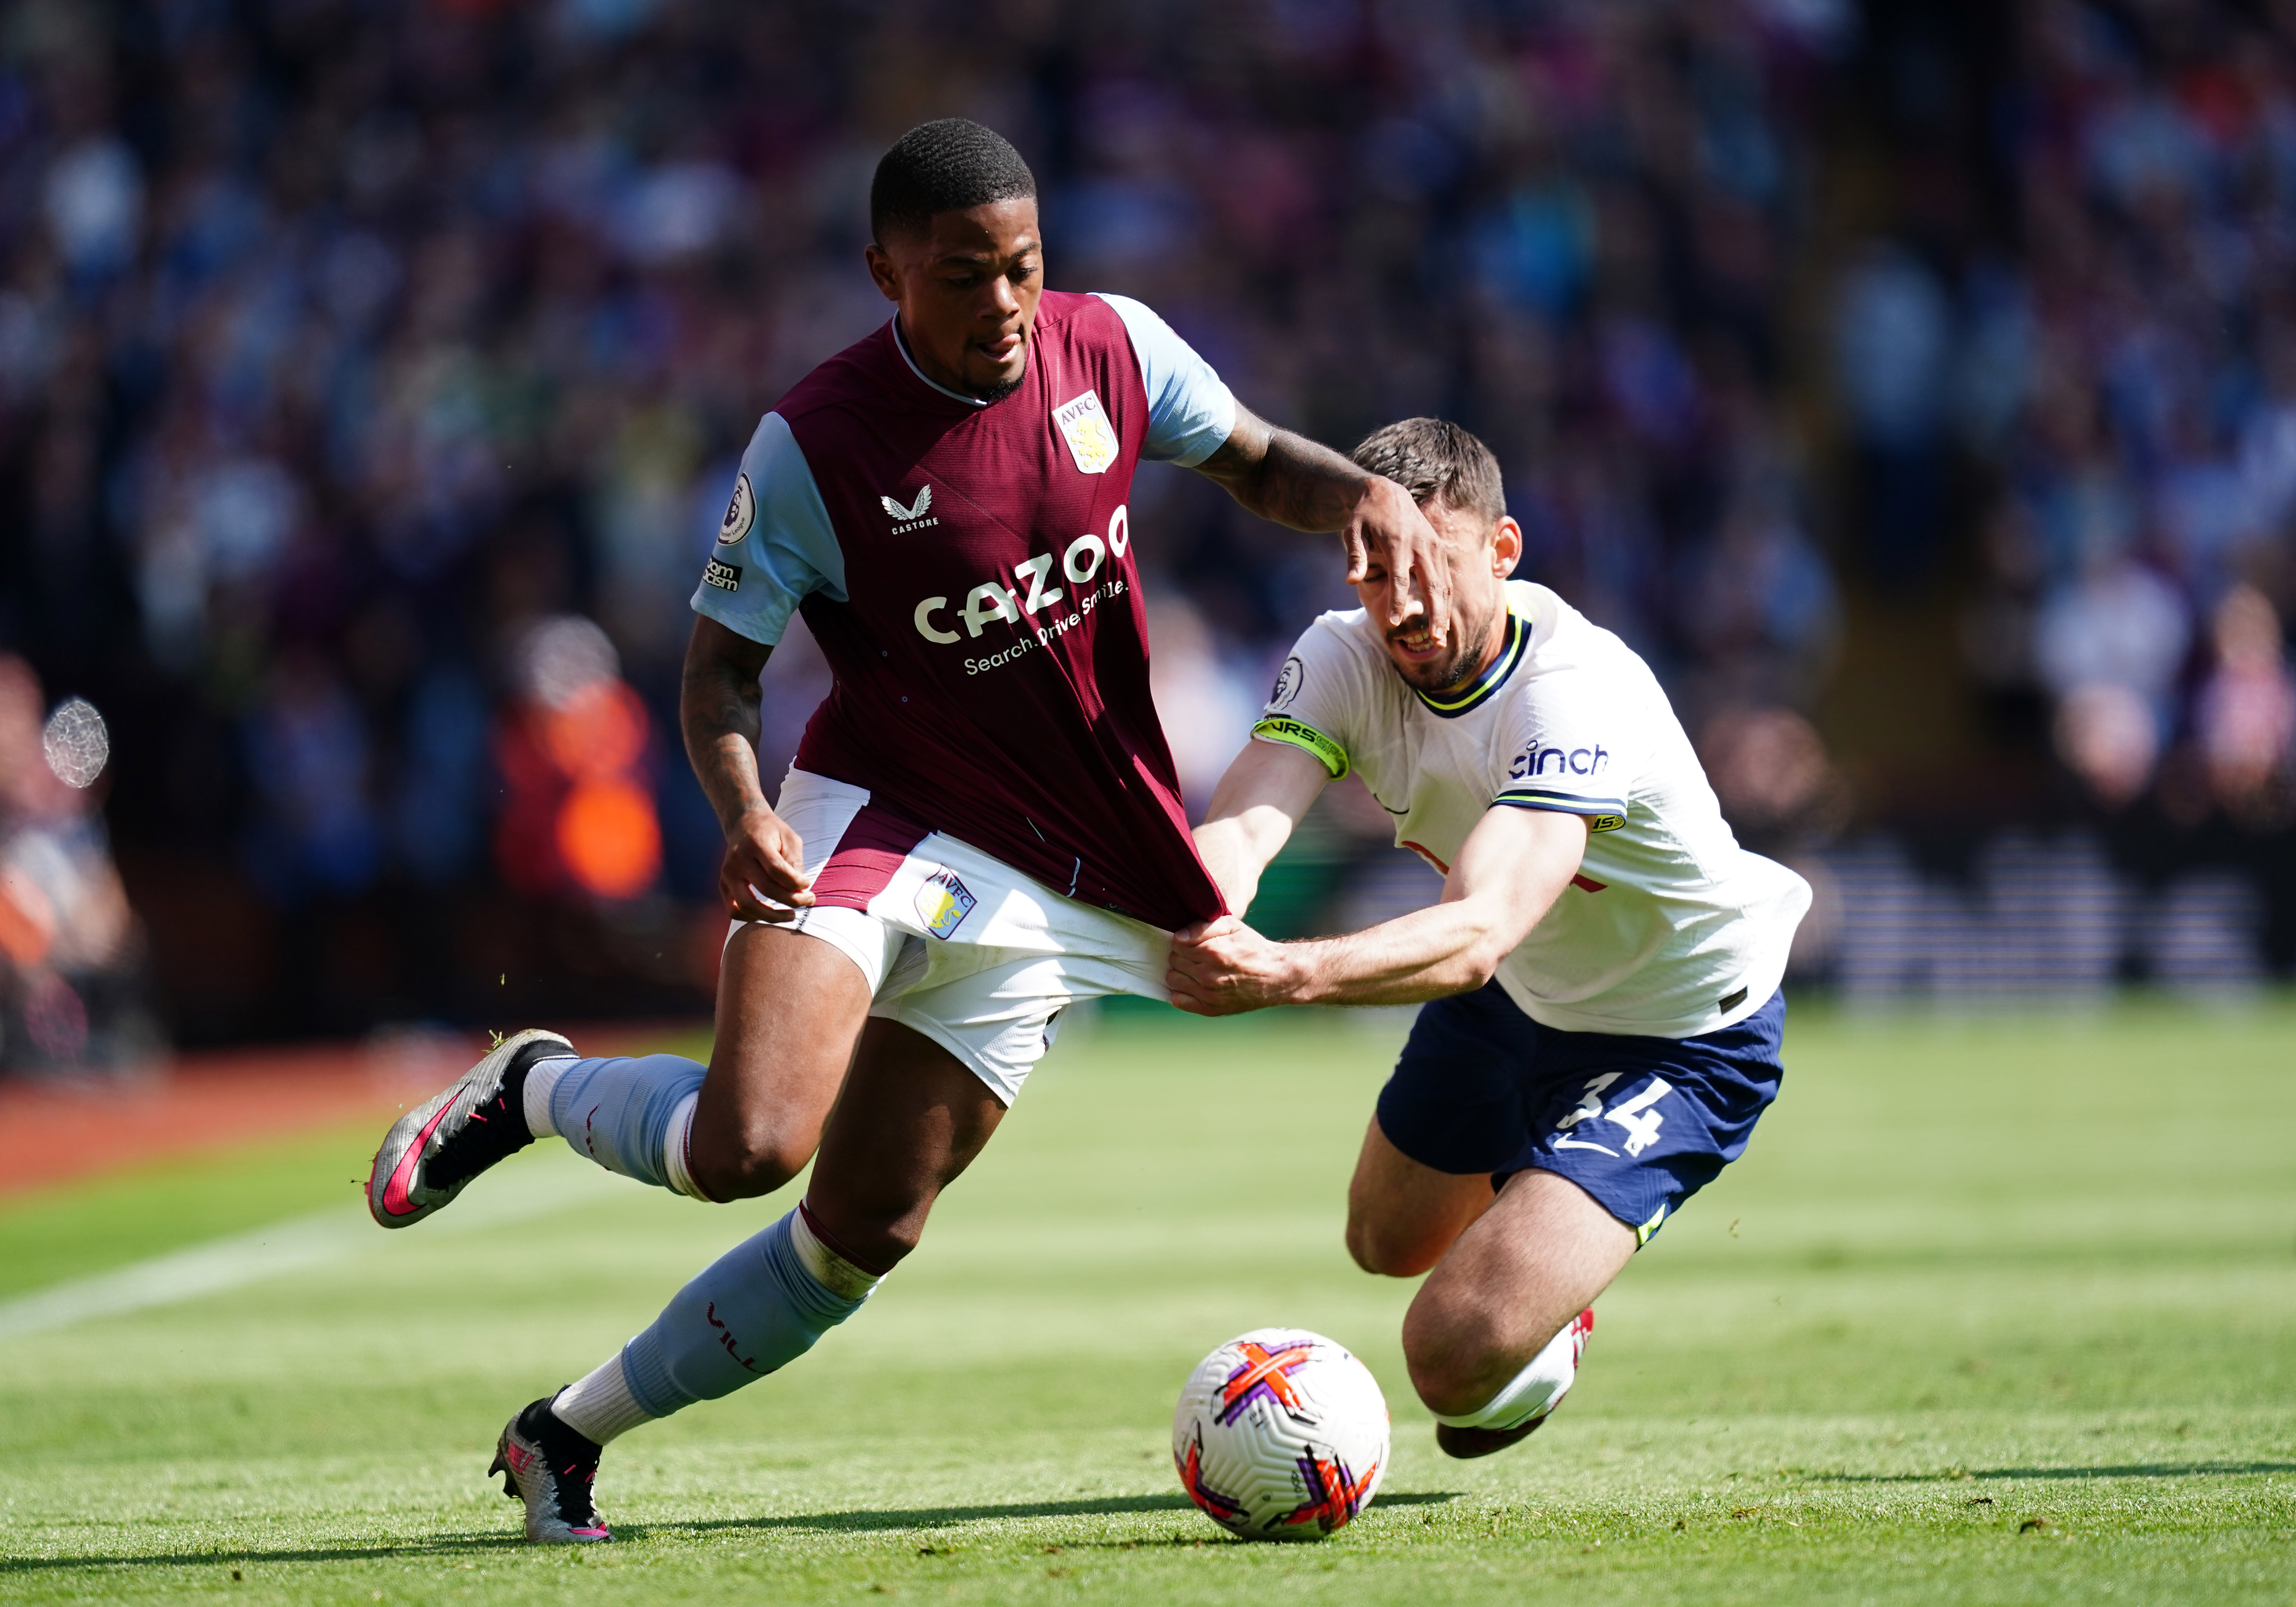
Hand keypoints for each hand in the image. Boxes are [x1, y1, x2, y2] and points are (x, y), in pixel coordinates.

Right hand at [719, 805, 813, 922]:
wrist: (744, 823)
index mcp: (756, 844)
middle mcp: (738, 859)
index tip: (808, 884)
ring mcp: (728, 873)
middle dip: (792, 900)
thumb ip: (795, 862)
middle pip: (766, 889)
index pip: (777, 870)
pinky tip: (768, 915)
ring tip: (790, 916)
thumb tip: (798, 891)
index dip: (796, 882)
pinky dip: (751, 918)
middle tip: (808, 901)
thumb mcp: (790, 838)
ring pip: (747, 906)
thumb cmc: (772, 832)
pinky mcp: (723, 884)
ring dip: (772, 916)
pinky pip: (733, 910)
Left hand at [1167, 916, 1305, 1014]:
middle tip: (1197, 955)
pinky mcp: (1210, 1009)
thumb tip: (1178, 937)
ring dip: (1180, 972)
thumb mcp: (1233, 927)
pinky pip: (1179, 1001)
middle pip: (1174, 961)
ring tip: (1196, 969)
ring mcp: (1209, 995)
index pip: (1177, 945)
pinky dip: (1181, 992)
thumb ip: (1203, 927)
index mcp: (1213, 952)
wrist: (1277, 977)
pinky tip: (1194, 984)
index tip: (1195, 942)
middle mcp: (1208, 975)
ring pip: (1173, 979)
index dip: (1184, 941)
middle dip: (1182, 955)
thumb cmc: (1253, 948)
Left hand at [1342, 476, 1450, 643]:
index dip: (1397, 601)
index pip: (1400, 578)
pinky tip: (1442, 619)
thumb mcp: (1352, 532)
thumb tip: (1351, 580)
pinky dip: (1445, 599)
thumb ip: (1355, 556)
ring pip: (1443, 584)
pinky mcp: (1438, 548)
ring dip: (1444, 611)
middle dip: (1435, 614)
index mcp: (1397, 542)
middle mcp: (1420, 545)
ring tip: (1441, 638)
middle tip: (1436, 641)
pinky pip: (1445, 578)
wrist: (1387, 493)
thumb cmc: (1365, 516)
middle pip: (1432, 584)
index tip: (1393, 622)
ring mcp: (1433, 546)